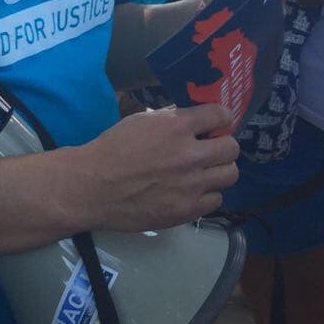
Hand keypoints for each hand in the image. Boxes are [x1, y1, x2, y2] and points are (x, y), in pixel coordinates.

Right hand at [78, 103, 239, 230]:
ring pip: (230, 175)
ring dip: (219, 170)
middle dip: (222, 146)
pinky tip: (192, 191)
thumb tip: (193, 120)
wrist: (92, 188)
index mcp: (177, 126)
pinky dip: (207, 194)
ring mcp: (191, 185)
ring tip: (203, 172)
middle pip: (232, 148)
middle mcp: (190, 155)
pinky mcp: (186, 210)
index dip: (220, 118)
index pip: (221, 114)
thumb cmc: (112, 150)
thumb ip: (171, 119)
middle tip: (210, 150)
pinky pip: (216, 200)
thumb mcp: (141, 121)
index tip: (216, 124)